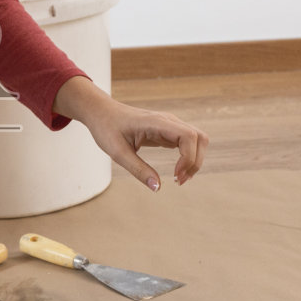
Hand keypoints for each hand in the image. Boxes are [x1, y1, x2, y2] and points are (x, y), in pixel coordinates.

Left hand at [88, 100, 207, 189]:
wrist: (101, 112)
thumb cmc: (107, 128)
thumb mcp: (118, 153)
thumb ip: (138, 170)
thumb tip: (158, 188)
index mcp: (156, 122)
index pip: (188, 136)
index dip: (188, 158)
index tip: (176, 176)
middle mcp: (168, 120)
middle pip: (199, 138)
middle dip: (195, 162)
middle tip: (179, 181)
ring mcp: (170, 124)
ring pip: (198, 140)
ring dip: (194, 160)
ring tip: (179, 178)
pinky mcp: (168, 130)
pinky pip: (188, 142)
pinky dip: (188, 157)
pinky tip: (177, 171)